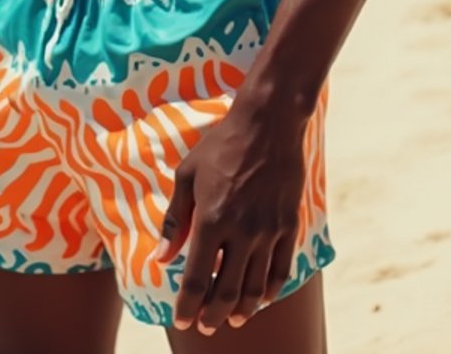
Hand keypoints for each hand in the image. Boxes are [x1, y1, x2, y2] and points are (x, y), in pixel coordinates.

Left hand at [157, 100, 307, 334]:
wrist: (267, 123)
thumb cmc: (221, 146)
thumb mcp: (187, 175)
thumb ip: (174, 220)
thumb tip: (161, 259)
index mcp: (210, 219)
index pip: (196, 279)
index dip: (186, 307)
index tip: (181, 321)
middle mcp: (240, 231)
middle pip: (226, 292)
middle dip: (212, 316)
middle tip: (205, 327)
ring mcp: (268, 230)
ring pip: (255, 288)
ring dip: (241, 310)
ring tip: (231, 318)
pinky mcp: (288, 226)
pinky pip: (280, 270)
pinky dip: (270, 291)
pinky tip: (260, 298)